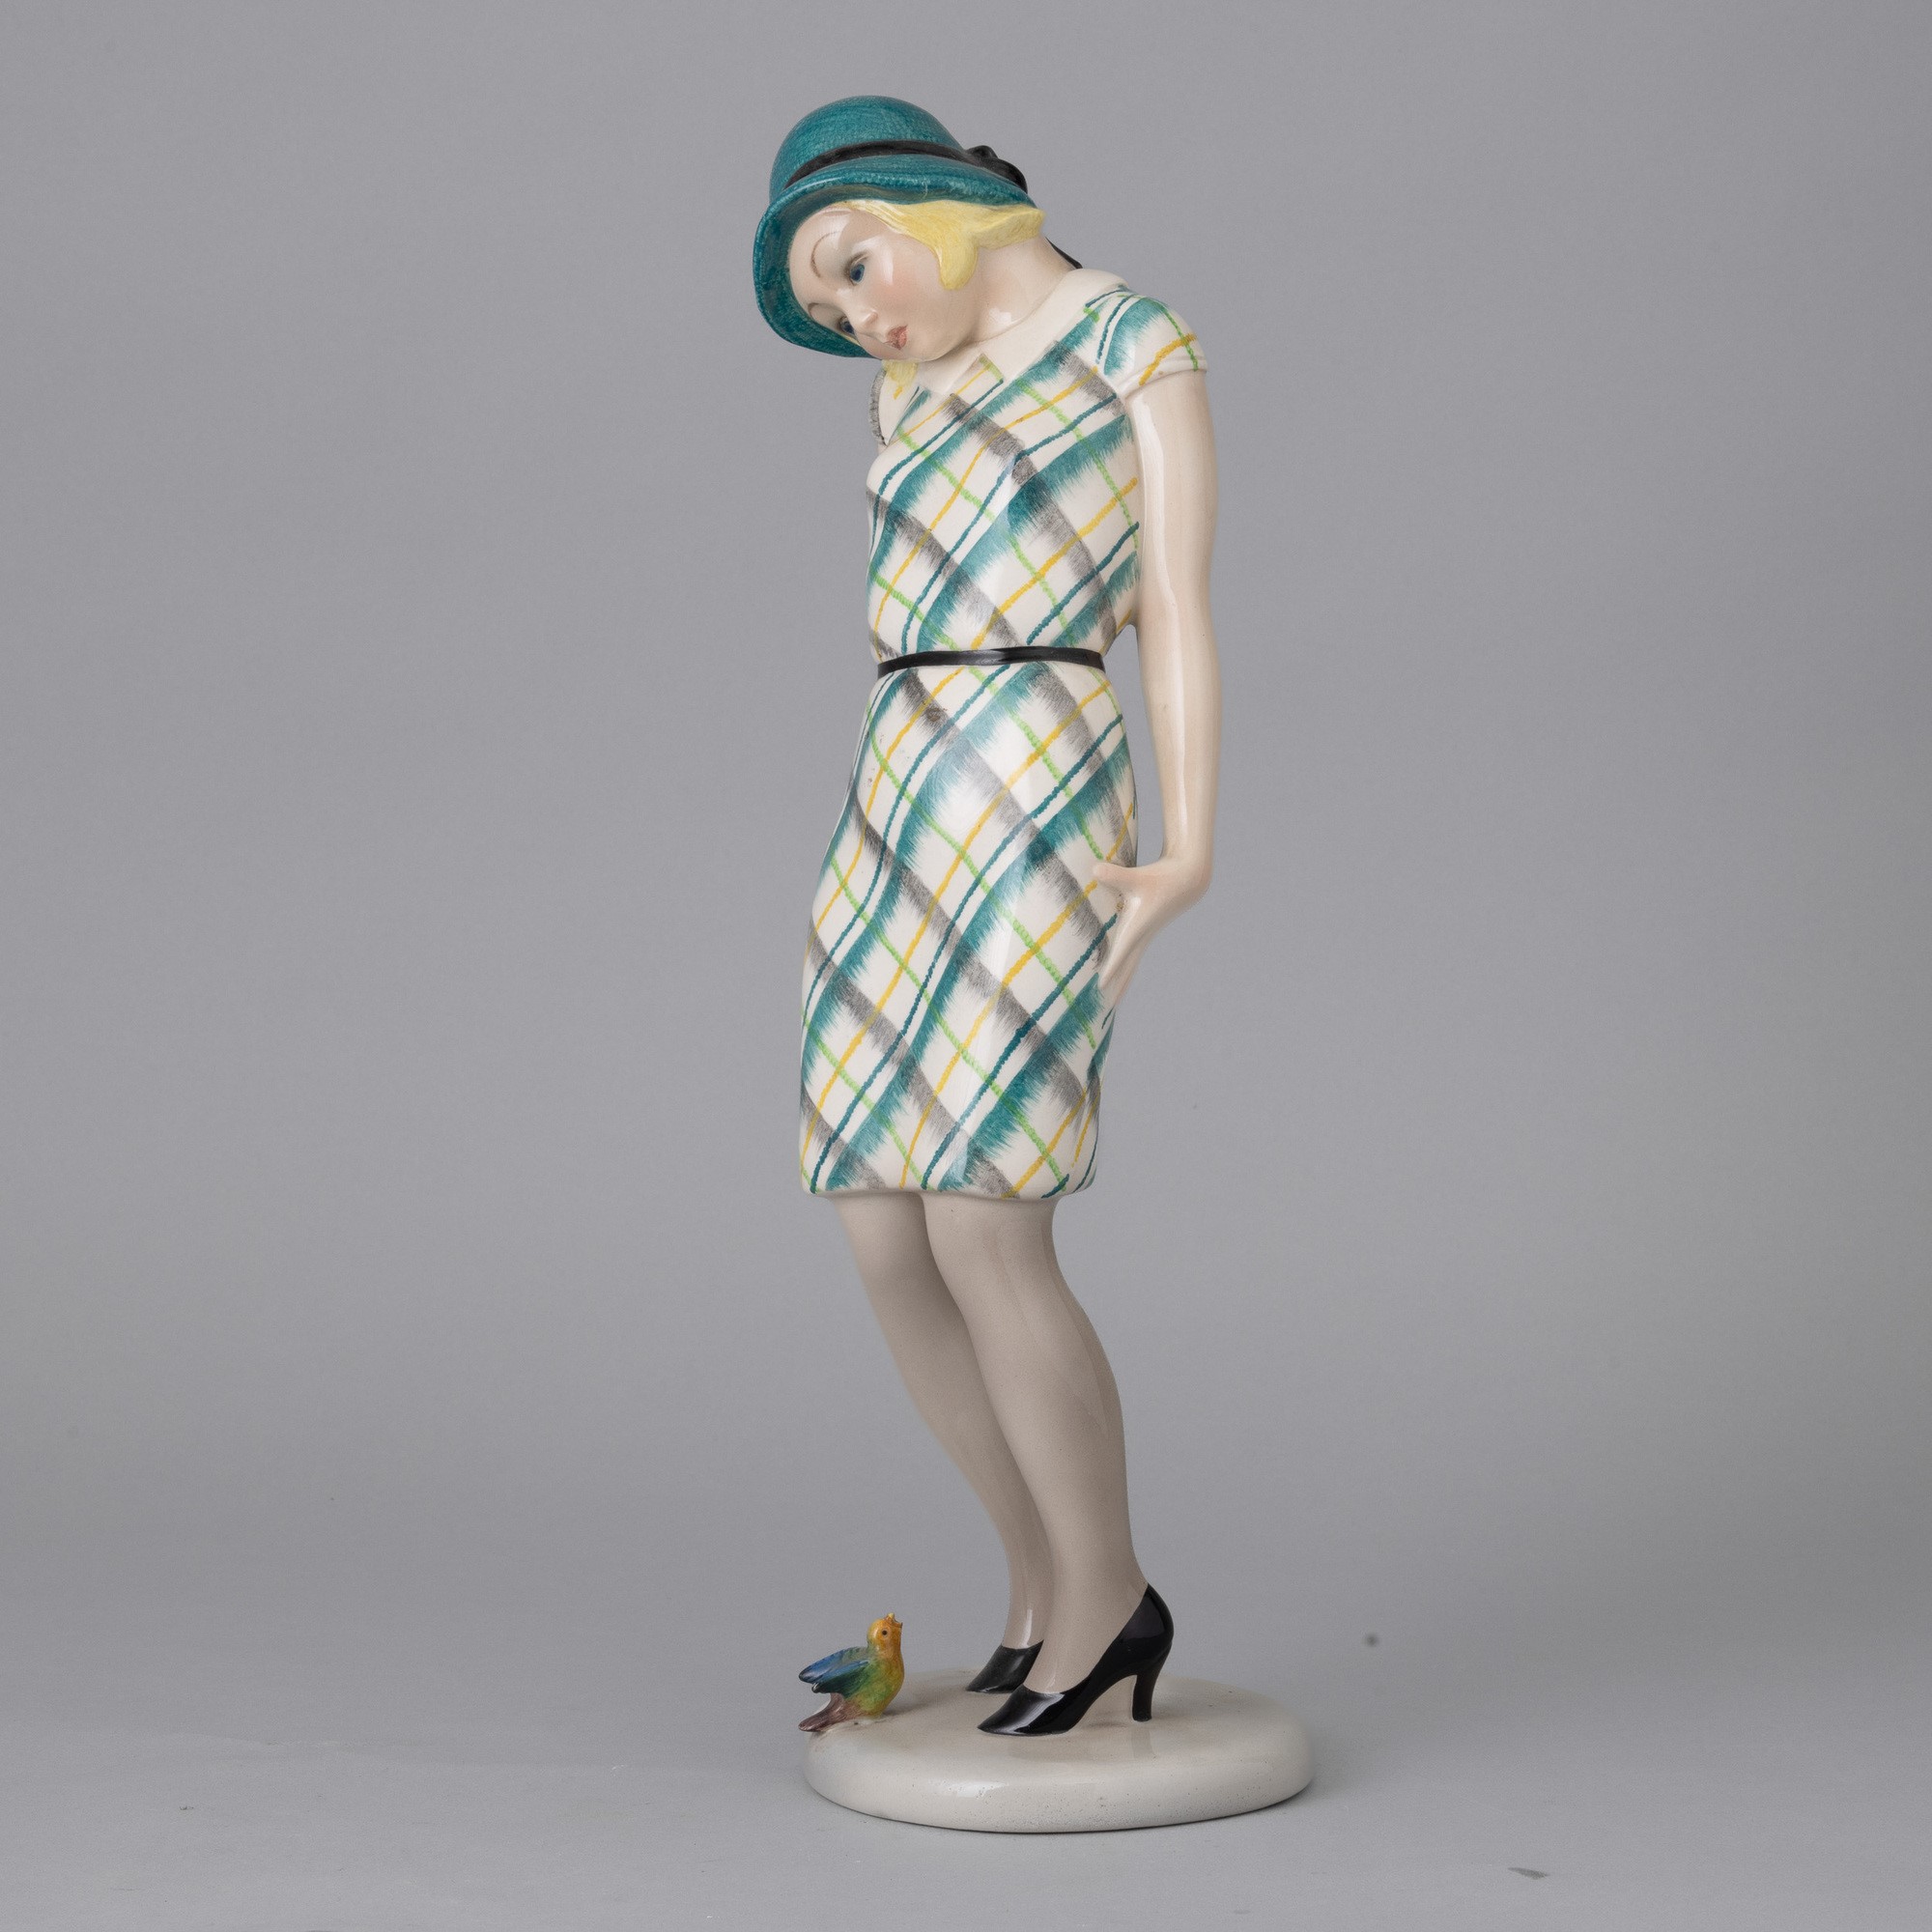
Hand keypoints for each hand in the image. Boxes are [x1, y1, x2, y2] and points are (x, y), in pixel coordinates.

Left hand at [1091, 854, 1209, 1005]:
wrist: (1188, 879)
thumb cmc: (1163, 876)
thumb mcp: (1137, 876)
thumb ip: (1115, 875)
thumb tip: (1095, 869)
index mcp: (1138, 926)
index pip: (1121, 952)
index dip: (1111, 968)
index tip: (1100, 986)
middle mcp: (1142, 935)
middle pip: (1127, 967)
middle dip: (1117, 986)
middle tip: (1105, 1007)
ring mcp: (1146, 935)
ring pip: (1131, 964)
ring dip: (1122, 981)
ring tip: (1112, 999)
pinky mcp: (1146, 930)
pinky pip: (1133, 955)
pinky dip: (1125, 967)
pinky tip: (1120, 973)